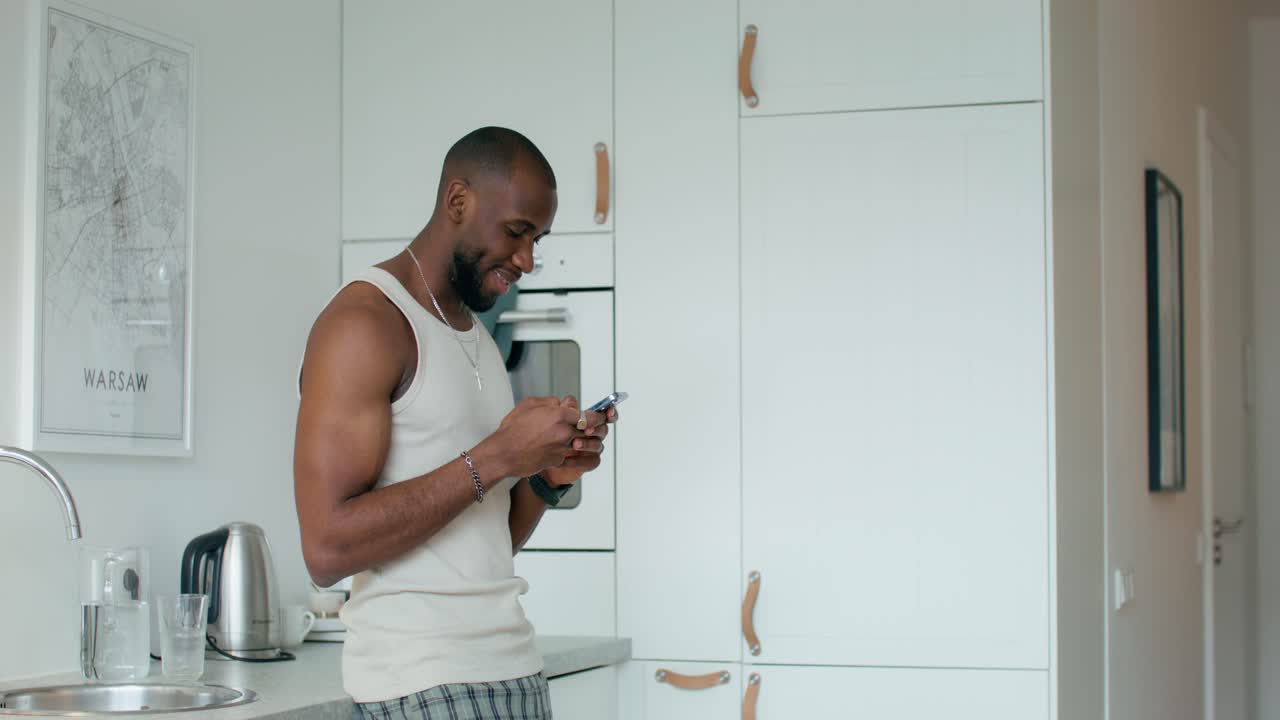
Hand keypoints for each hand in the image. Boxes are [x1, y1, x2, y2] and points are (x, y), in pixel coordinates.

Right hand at [482, 396, 607, 480]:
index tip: (601, 416)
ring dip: (590, 442)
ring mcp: (562, 448)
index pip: (588, 415)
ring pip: (586, 445)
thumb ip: (550, 401)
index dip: (598, 416)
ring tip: (590, 439)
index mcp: (559, 415)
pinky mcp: (558, 461)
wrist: (503, 453)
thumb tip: (563, 403)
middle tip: (599, 426)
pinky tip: (581, 454)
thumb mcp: (529, 404)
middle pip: (591, 430)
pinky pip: (576, 459)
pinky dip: (582, 457)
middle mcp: (564, 432)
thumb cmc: (513, 428)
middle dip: (597, 428)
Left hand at [543, 395, 613, 487]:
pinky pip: (592, 462)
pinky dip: (580, 461)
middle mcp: (592, 434)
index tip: (608, 412)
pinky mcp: (587, 462)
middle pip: (603, 429)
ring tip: (574, 444)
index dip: (610, 413)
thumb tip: (571, 402)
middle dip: (596, 429)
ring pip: (599, 446)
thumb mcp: (554, 417)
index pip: (604, 414)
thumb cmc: (548, 434)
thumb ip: (565, 408)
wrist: (539, 456)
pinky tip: (566, 459)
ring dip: (587, 444)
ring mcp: (591, 448)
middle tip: (586, 430)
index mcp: (587, 420)